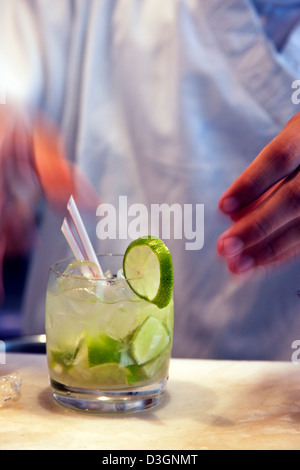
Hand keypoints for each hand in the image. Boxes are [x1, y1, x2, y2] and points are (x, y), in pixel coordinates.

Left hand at [217, 112, 299, 273]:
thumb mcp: (288, 145)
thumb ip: (263, 176)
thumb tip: (232, 215)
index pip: (279, 157)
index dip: (251, 183)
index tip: (223, 207)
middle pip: (293, 198)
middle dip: (257, 226)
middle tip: (225, 246)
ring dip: (268, 248)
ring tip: (237, 264)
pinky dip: (282, 252)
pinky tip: (259, 261)